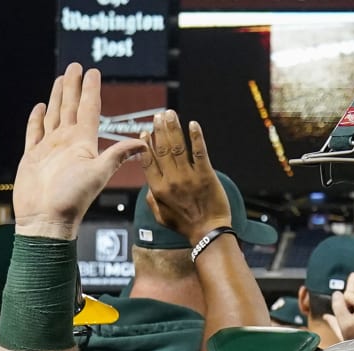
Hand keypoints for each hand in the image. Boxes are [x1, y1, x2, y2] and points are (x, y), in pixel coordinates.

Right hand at [13, 63, 145, 238]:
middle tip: (75, 66)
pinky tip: (40, 106)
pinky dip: (36, 119)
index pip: (89, 110)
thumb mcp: (98, 173)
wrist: (46, 221)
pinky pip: (34, 132)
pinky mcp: (33, 156)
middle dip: (73, 87)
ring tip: (60, 79)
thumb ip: (118, 155)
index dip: (91, 90)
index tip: (93, 72)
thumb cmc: (72, 200)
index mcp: (84, 144)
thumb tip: (145, 144)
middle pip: (70, 107)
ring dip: (57, 97)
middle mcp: (67, 143)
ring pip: (54, 116)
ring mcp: (50, 149)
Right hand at [139, 110, 231, 242]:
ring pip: (178, 146)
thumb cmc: (185, 226)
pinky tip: (193, 124)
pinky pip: (199, 152)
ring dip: (173, 128)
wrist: (208, 233)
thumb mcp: (161, 216)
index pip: (148, 161)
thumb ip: (151, 200)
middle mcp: (171, 180)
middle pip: (162, 149)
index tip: (145, 132)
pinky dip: (196, 136)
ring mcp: (188, 177)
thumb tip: (148, 185)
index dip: (146, 144)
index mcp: (158, 189)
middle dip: (160, 129)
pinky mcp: (206, 175)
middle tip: (159, 115)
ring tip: (170, 114)